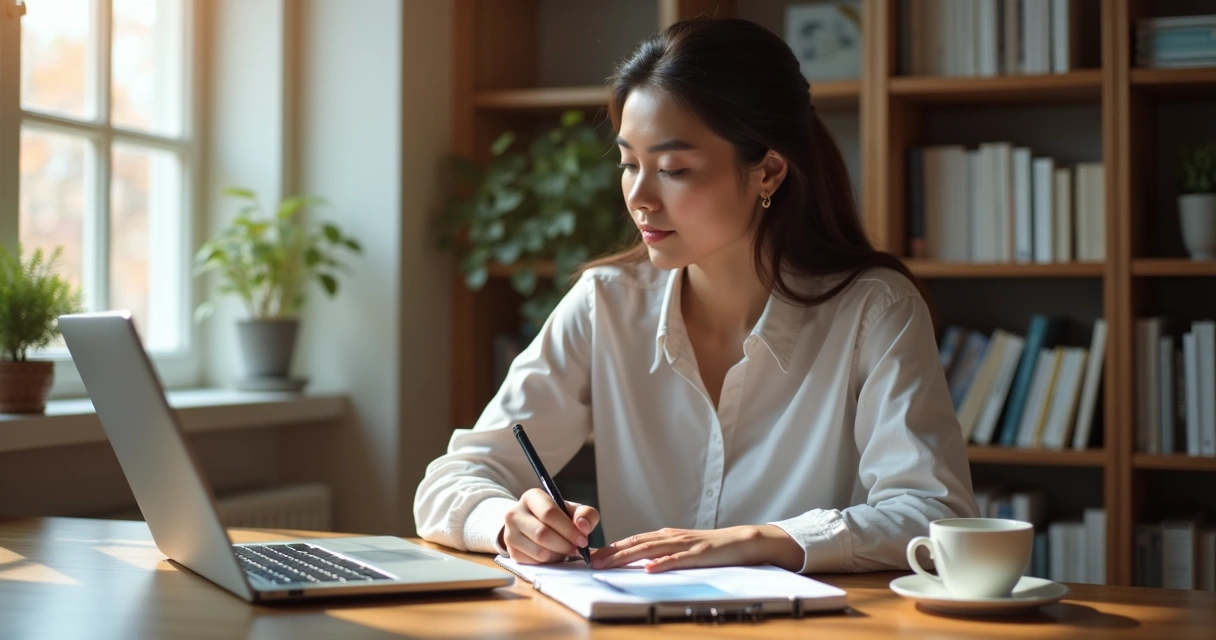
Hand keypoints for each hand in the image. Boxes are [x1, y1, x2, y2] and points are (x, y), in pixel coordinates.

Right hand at [501, 488, 598, 564]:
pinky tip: (552, 554)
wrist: (535, 526)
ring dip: (557, 554)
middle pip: (542, 534)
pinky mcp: (511, 552)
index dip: (569, 529)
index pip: (549, 513)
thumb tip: (583, 526)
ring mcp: (509, 534)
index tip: (583, 540)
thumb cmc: (558, 517)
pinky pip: (534, 563)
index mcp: (531, 497)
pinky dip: (548, 562)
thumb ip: (586, 515)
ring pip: (539, 551)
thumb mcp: (574, 511)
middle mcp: (515, 513)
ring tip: (564, 549)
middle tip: (576, 549)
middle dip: (564, 544)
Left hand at [590, 525, 804, 572]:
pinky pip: (678, 559)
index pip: (634, 541)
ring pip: (651, 549)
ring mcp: (685, 544)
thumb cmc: (713, 548)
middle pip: (637, 543)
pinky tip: (649, 568)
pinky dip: (663, 563)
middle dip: (612, 552)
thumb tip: (642, 562)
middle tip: (592, 561)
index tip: (593, 556)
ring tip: (609, 564)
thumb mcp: (683, 548)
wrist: (743, 540)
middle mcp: (672, 536)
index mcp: (667, 536)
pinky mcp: (700, 553)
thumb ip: (664, 552)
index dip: (613, 547)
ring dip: (628, 556)